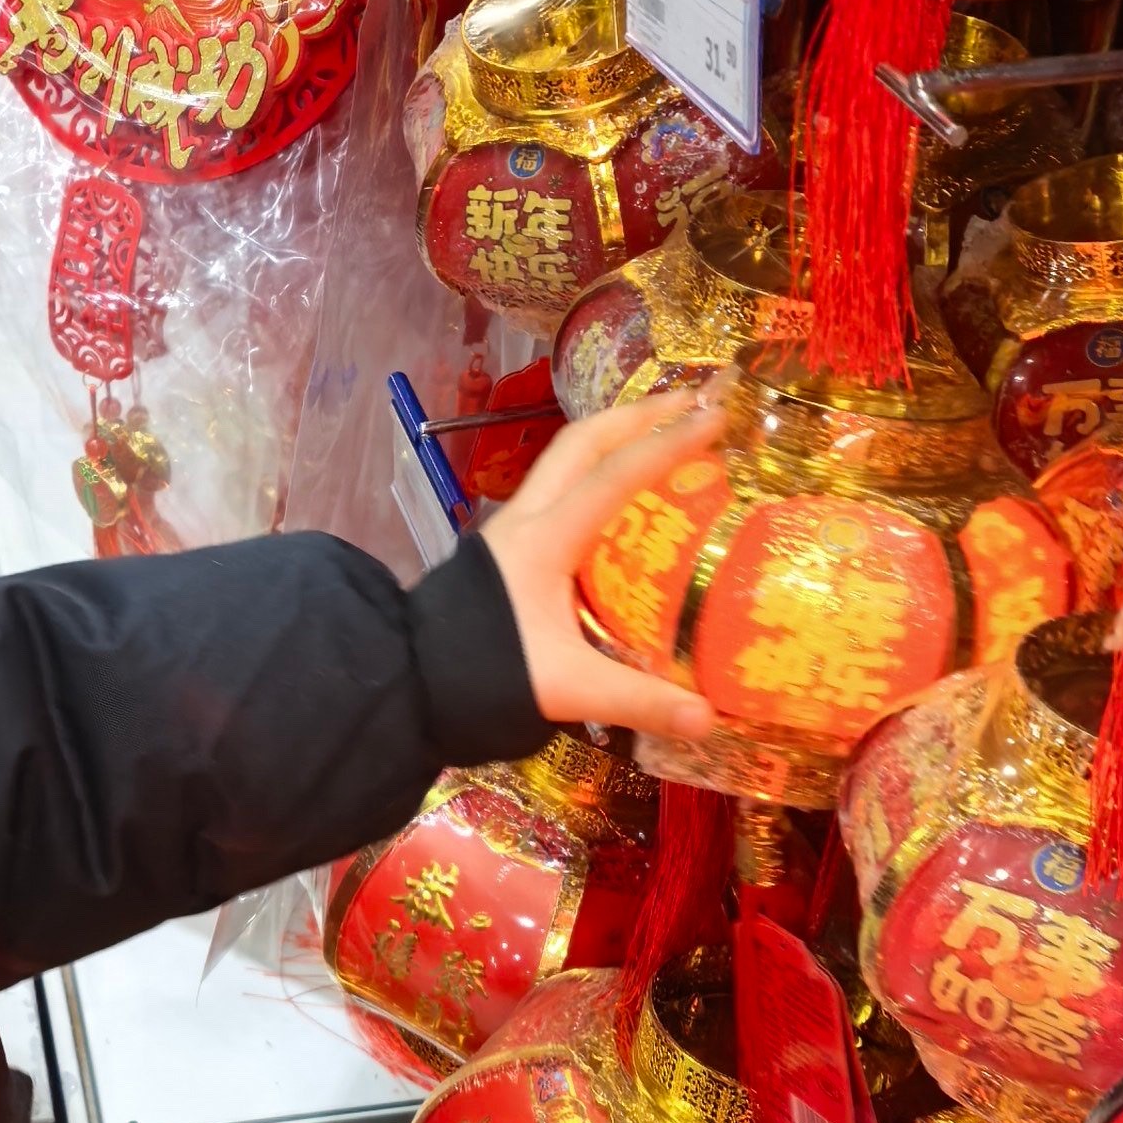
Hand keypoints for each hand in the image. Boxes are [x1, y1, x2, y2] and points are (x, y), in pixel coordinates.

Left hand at [477, 383, 725, 753]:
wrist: (405, 682)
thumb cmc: (480, 675)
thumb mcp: (565, 689)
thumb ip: (639, 700)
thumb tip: (710, 720)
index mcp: (545, 539)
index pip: (615, 475)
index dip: (670, 444)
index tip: (717, 417)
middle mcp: (527, 518)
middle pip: (584, 442)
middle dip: (640, 415)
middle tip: (692, 403)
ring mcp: (512, 527)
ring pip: (566, 459)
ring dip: (615, 438)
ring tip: (663, 433)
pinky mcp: (507, 547)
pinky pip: (560, 489)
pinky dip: (597, 473)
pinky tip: (622, 497)